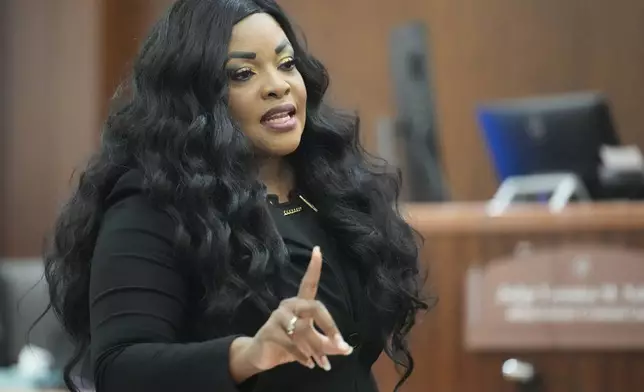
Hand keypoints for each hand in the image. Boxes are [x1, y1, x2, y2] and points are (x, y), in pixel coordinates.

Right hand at [230, 246, 352, 380]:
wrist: (261, 356)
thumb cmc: (289, 344)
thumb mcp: (313, 346)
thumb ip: (329, 345)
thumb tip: (347, 349)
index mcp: (300, 304)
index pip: (308, 283)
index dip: (314, 268)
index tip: (318, 250)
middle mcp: (289, 306)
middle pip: (315, 307)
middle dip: (330, 326)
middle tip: (341, 344)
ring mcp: (278, 317)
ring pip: (304, 330)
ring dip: (315, 349)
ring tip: (322, 363)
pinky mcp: (270, 332)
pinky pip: (292, 343)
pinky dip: (303, 356)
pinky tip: (308, 363)